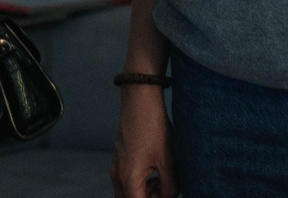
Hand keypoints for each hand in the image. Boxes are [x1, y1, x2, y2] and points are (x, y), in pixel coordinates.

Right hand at [111, 83, 173, 197]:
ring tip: (162, 179)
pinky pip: (126, 180)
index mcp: (129, 179)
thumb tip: (169, 197)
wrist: (140, 98)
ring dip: (145, 193)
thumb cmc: (154, 128)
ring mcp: (116, 166)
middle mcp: (117, 176)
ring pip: (128, 193)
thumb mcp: (168, 160)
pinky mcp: (118, 157)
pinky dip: (139, 183)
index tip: (168, 194)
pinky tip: (154, 170)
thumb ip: (170, 187)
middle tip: (166, 187)